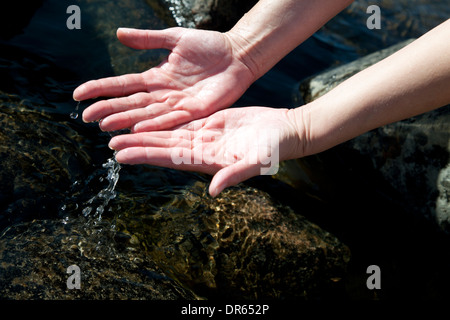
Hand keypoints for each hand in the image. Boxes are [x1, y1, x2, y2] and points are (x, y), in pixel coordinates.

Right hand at [73, 27, 255, 131]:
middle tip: (86, 118)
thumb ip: (148, 39)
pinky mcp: (196, 111)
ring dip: (126, 122)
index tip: (78, 95)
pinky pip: (172, 120)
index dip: (101, 89)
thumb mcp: (174, 39)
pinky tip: (138, 130)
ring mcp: (179, 104)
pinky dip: (155, 125)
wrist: (237, 54)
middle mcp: (164, 94)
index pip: (123, 85)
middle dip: (108, 110)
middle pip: (131, 104)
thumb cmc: (208, 46)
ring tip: (106, 127)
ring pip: (147, 115)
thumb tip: (119, 34)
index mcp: (156, 78)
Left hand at [108, 107, 303, 196]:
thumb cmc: (274, 150)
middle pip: (162, 148)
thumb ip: (234, 175)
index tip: (121, 155)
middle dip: (137, 145)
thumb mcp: (257, 163)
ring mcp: (204, 138)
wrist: (283, 132)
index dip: (145, 156)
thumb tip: (213, 191)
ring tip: (122, 131)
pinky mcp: (209, 124)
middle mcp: (200, 151)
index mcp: (208, 161)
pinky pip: (181, 123)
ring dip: (145, 134)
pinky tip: (147, 120)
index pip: (170, 159)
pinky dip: (163, 122)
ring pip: (168, 136)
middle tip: (110, 142)